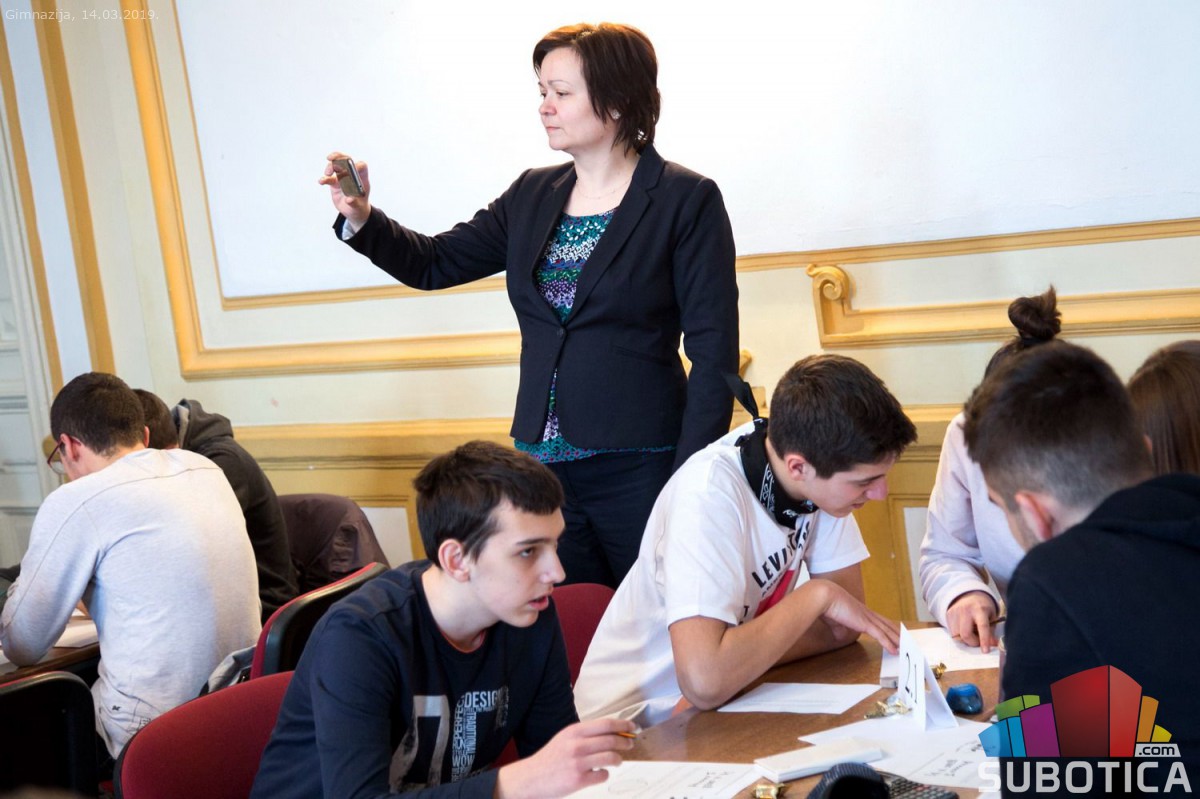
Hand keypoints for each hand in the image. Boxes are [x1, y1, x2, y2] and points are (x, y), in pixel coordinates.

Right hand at [319, 151, 371, 227]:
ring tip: (327, 175)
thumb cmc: (359, 207)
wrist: (352, 211)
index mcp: (362, 178)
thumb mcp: (358, 207)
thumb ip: (354, 203)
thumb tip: (349, 199)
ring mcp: (343, 177)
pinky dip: (324, 178)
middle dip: (338, 157)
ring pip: (336, 165)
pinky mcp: (335, 182)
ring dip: (330, 166)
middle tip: (330, 158)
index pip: (361, 166)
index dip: (356, 165)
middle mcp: (352, 175)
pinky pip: (329, 178)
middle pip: (346, 160)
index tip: (350, 169)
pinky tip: (321, 181)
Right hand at [495, 717, 635, 798]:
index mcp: (574, 731)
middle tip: (629, 745)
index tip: (632, 727)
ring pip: (611, 757)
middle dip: (625, 742)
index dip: (623, 725)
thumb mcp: (565, 738)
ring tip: (617, 761)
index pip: (606, 724)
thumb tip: (612, 733)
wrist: (531, 777)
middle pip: (611, 740)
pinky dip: (605, 774)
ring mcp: (578, 762)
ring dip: (618, 760)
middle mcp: (577, 744)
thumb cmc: (550, 758)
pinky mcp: (578, 779)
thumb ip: (586, 735)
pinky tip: (600, 773)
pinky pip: (603, 775)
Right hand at [816, 580, 899, 654]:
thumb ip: (839, 629)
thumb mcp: (835, 621)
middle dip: (897, 633)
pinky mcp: (865, 623)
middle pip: (888, 624)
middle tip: (907, 640)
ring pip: (887, 631)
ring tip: (906, 647)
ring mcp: (868, 618)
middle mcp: (867, 613)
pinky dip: (888, 644)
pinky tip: (894, 651)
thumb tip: (839, 637)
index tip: (895, 631)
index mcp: (861, 611)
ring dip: (897, 640)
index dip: (889, 626)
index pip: (880, 620)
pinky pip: (880, 636)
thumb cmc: (827, 606)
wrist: (825, 596)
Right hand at [946, 591, 998, 651]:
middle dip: (972, 643)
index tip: (985, 651)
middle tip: (978, 641)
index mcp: (979, 609)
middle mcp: (965, 610)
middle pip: (965, 634)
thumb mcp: (991, 616)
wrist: (969, 595)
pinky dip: (959, 635)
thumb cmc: (982, 607)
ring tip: (971, 632)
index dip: (984, 640)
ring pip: (957, 636)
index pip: (982, 627)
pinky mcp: (948, 615)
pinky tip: (964, 628)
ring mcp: (955, 612)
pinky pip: (952, 632)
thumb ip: (991, 631)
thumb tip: (992, 645)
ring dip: (965, 639)